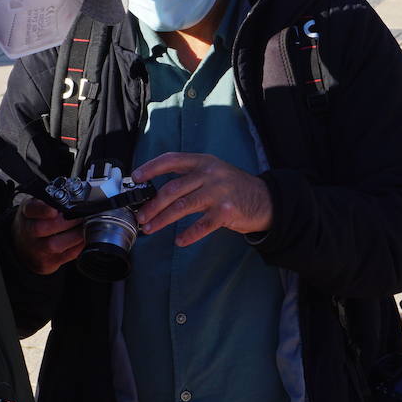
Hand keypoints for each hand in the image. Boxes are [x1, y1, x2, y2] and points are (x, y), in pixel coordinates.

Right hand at [12, 198, 82, 274]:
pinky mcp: (47, 262)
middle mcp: (28, 232)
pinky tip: (84, 238)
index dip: (42, 210)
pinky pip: (65, 256)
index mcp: (27, 213)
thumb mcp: (36, 206)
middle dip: (66, 222)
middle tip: (81, 216)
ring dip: (75, 235)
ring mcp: (36, 249)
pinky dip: (78, 247)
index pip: (31, 209)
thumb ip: (49, 200)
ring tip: (85, 227)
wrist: (24, 247)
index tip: (54, 210)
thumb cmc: (34, 222)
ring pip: (54, 245)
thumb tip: (73, 195)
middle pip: (42, 228)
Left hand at [131, 153, 272, 246]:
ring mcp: (218, 193)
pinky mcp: (226, 212)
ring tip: (151, 228)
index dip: (151, 168)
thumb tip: (156, 191)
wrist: (265, 199)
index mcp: (202, 162)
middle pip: (173, 189)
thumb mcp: (212, 172)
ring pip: (182, 206)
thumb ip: (189, 177)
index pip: (171, 160)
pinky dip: (189, 234)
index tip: (136, 178)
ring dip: (163, 219)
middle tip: (141, 216)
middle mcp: (209, 174)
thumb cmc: (232, 187)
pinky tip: (180, 241)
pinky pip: (202, 225)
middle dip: (153, 204)